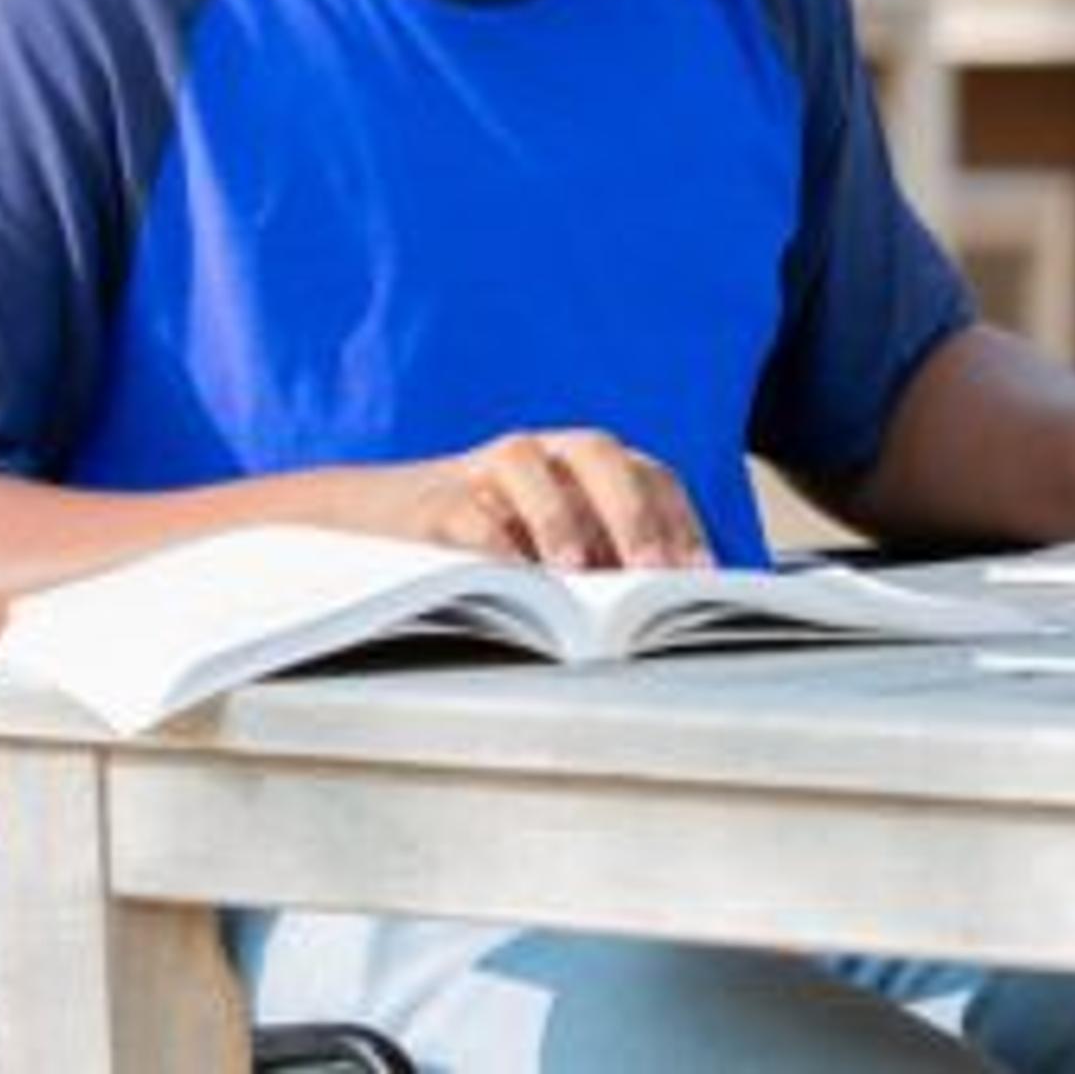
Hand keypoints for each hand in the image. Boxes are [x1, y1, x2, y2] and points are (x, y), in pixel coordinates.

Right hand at [330, 429, 711, 570]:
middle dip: (633, 512)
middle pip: (599, 454)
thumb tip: (669, 621)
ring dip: (558, 516)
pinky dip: (491, 543)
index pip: (649, 475)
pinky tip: (511, 581)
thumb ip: (607, 570)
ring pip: (528, 463)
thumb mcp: (557, 555)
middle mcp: (541, 453)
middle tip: (652, 573)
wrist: (377, 524)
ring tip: (575, 573)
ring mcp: (483, 469)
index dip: (679, 520)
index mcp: (584, 466)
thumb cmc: (490, 548)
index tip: (697, 577)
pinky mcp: (434, 499)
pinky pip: (465, 510)